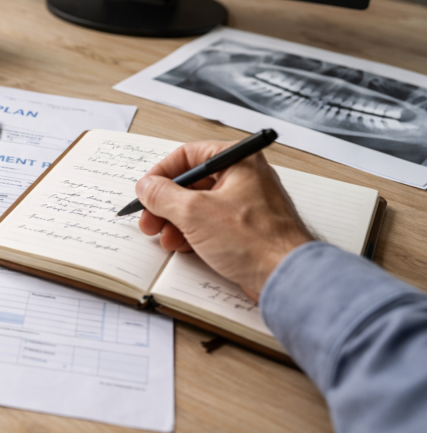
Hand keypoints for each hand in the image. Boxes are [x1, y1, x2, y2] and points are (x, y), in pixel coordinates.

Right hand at [135, 140, 313, 300]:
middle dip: (165, 204)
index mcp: (238, 160)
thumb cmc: (254, 240)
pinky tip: (181, 246)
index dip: (161, 173)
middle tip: (149, 220)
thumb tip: (146, 186)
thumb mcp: (194, 212)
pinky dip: (193, 232)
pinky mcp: (247, 228)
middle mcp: (245, 177)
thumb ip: (162, 195)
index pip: (188, 155)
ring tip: (164, 238)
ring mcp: (247, 203)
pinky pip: (212, 223)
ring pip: (199, 205)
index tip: (146, 191)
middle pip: (191, 182)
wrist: (286, 277)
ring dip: (175, 221)